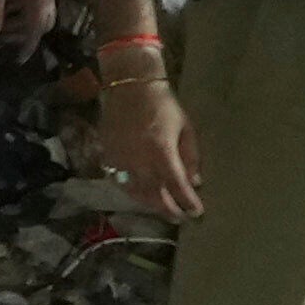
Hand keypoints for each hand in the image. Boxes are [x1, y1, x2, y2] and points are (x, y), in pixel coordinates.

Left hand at [0, 0, 57, 42]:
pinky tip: (3, 9)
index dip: (27, 46)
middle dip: (24, 34)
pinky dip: (19, 10)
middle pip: (41, 24)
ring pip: (35, 13)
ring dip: (20, 22)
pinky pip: (30, 3)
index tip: (18, 60)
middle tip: (5, 40)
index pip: (36, 30)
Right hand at [91, 42, 201, 225]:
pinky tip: (139, 195)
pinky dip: (131, 192)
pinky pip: (119, 182)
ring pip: (135, 192)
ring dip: (149, 204)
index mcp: (161, 151)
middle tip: (180, 218)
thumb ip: (190, 156)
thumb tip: (195, 181)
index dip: (188, 202)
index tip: (196, 213)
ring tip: (161, 209)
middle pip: (154, 195)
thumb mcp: (185, 127)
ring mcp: (120, 160)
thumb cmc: (162, 104)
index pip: (177, 186)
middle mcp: (139, 160)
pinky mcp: (107, 157)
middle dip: (169, 210)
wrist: (129, 86)